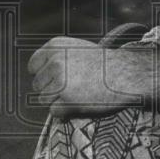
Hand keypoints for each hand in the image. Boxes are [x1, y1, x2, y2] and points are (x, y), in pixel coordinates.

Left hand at [27, 36, 147, 118]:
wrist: (126, 73)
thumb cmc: (104, 63)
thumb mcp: (77, 49)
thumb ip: (56, 57)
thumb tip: (38, 74)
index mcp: (54, 46)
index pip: (33, 66)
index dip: (43, 75)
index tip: (55, 78)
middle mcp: (54, 61)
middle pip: (37, 85)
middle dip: (51, 90)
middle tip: (71, 88)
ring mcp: (60, 80)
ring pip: (44, 100)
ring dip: (58, 101)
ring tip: (77, 94)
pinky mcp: (68, 99)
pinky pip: (54, 112)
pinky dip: (64, 112)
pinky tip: (79, 103)